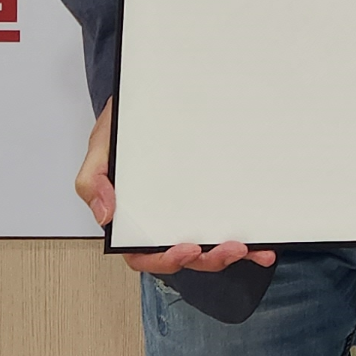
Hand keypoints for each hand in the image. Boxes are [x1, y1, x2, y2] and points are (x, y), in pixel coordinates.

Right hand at [76, 98, 277, 277]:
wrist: (150, 95)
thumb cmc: (124, 126)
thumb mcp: (101, 147)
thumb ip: (93, 180)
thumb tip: (106, 216)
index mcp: (133, 216)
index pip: (143, 253)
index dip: (164, 259)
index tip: (186, 249)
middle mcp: (161, 220)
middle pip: (182, 255)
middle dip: (207, 259)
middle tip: (230, 247)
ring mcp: (187, 212)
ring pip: (207, 247)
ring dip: (229, 255)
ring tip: (248, 247)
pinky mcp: (208, 199)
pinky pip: (226, 226)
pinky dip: (245, 240)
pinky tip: (262, 243)